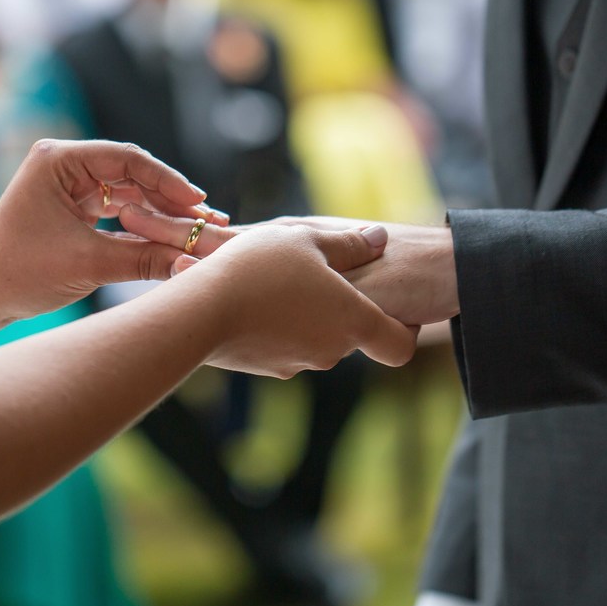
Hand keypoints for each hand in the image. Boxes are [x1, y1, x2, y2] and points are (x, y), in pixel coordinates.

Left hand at [0, 139, 224, 320]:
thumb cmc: (21, 272)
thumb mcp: (90, 264)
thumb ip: (145, 259)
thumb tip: (196, 265)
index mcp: (59, 159)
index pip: (128, 160)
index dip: (169, 181)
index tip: (199, 203)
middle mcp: (65, 164)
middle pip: (134, 175)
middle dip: (172, 200)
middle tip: (211, 219)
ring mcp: (70, 184)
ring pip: (130, 193)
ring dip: (162, 213)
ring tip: (200, 230)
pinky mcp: (75, 206)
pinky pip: (119, 210)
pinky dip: (144, 225)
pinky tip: (175, 238)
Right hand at [168, 223, 415, 376]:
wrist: (197, 312)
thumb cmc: (258, 269)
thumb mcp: (306, 240)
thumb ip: (349, 243)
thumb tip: (379, 237)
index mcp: (352, 321)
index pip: (400, 345)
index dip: (408, 329)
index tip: (401, 309)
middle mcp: (331, 351)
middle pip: (352, 332)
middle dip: (340, 305)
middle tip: (312, 270)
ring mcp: (297, 364)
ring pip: (315, 336)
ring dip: (305, 312)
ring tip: (273, 277)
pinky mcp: (265, 368)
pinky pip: (283, 343)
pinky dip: (276, 324)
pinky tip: (251, 296)